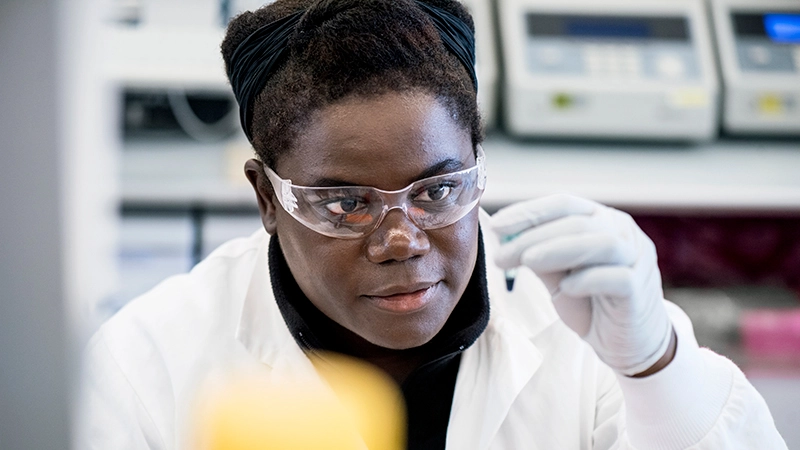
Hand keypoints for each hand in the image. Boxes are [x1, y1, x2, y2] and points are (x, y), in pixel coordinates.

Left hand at [491, 194, 672, 375]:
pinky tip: (565, 288)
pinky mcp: (639, 290)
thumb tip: (504, 237)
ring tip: (527, 262)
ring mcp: (636, 259)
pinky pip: (618, 278)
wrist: (626, 342)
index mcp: (601, 220)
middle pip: (578, 223)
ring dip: (559, 250)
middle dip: (534, 236)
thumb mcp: (558, 275)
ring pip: (602, 244)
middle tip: (503, 254)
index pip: (564, 204)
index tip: (497, 225)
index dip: (530, 212)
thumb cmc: (591, 302)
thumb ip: (538, 254)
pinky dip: (589, 279)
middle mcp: (622, 232)